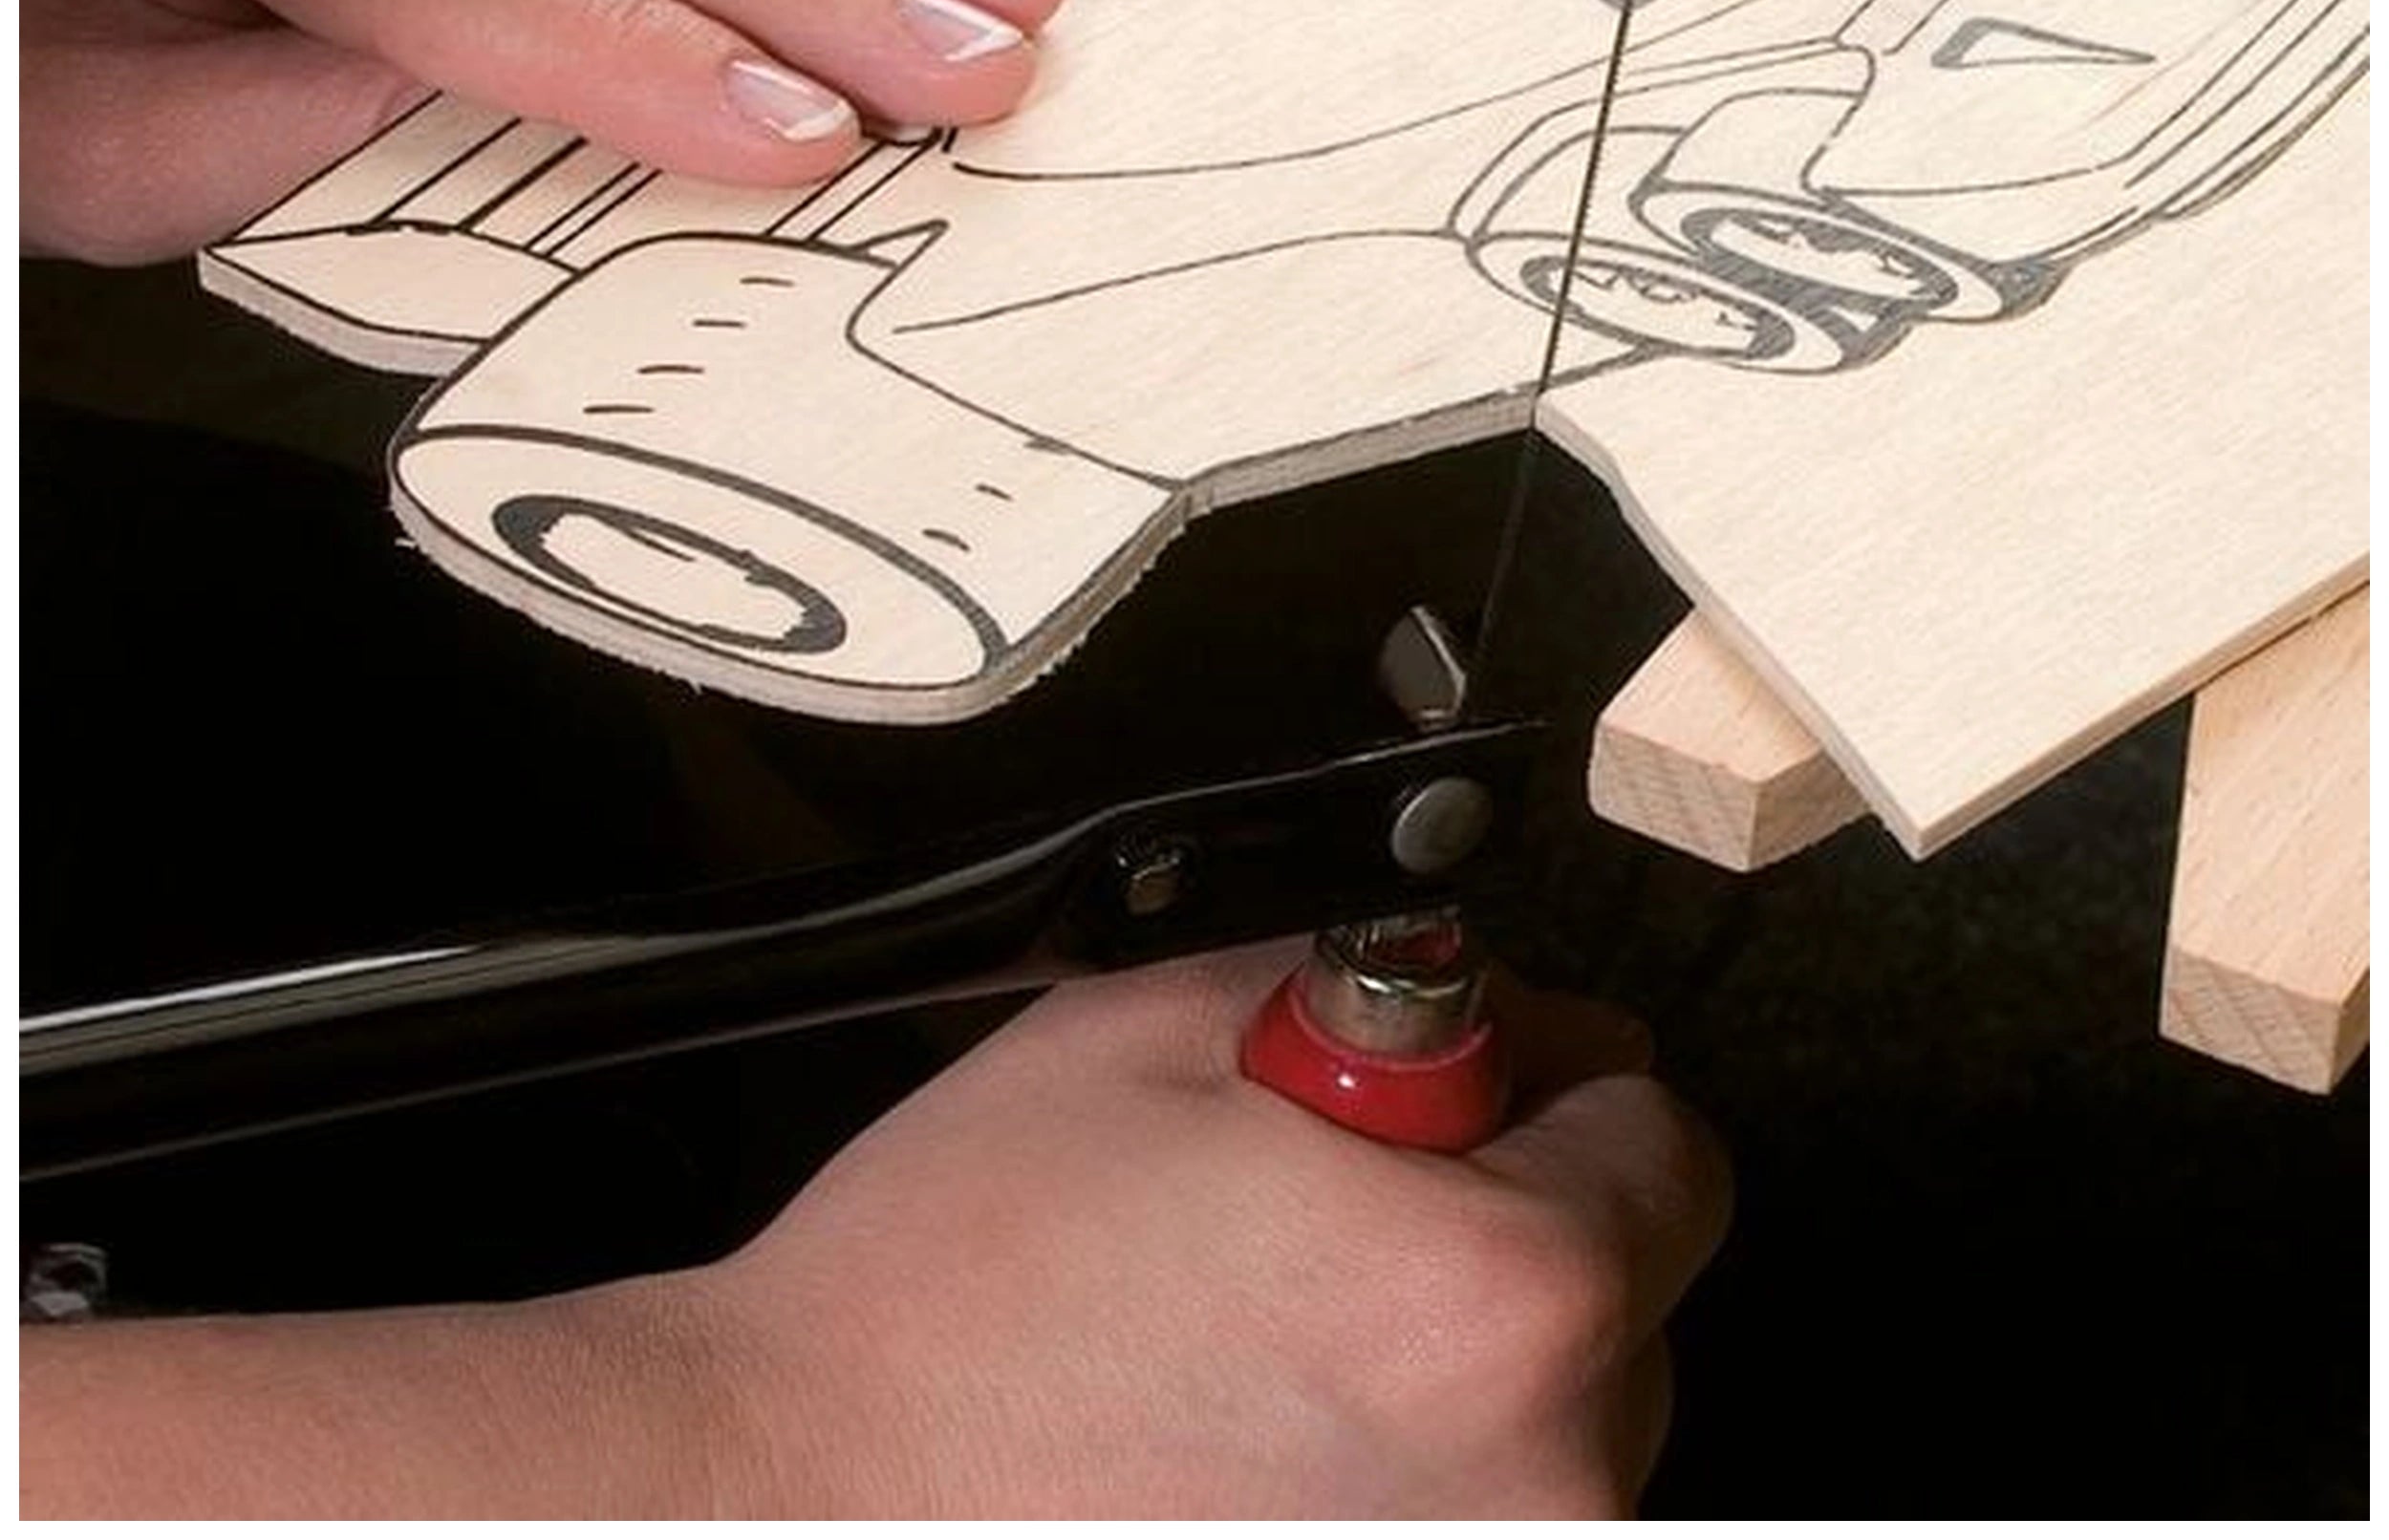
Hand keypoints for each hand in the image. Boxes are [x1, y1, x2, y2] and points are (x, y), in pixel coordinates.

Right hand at [20, 949, 1725, 1516]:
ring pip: (1548, 1432)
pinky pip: (1463, 1522)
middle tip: (1322, 1212)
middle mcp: (1538, 1489)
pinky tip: (1248, 1440)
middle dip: (1502, 1226)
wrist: (796, 1499)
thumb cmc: (961, 1287)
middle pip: (1625, 1301)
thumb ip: (1382, 988)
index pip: (1669, 1149)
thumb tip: (1489, 1012)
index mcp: (1503, 1299)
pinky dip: (1393, 1478)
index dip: (1554, 1088)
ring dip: (1449, 1366)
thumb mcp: (1171, 1028)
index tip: (1468, 1088)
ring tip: (1257, 1343)